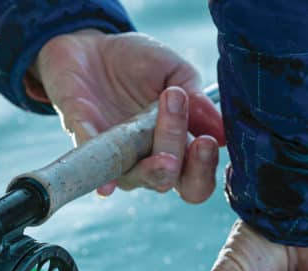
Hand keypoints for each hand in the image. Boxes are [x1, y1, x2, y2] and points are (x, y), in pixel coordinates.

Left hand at [27, 30, 224, 202]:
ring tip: (155, 116)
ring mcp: (114, 156)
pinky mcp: (83, 140)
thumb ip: (197, 101)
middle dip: (175, 152)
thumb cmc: (139, 64)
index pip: (195, 181)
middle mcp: (145, 161)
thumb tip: (223, 133)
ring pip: (132, 176)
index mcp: (175, 149)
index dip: (203, 170)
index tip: (207, 141)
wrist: (91, 46)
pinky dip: (100, 172)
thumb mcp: (175, 73)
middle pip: (166, 179)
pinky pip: (90, 162)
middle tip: (177, 112)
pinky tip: (107, 186)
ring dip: (146, 156)